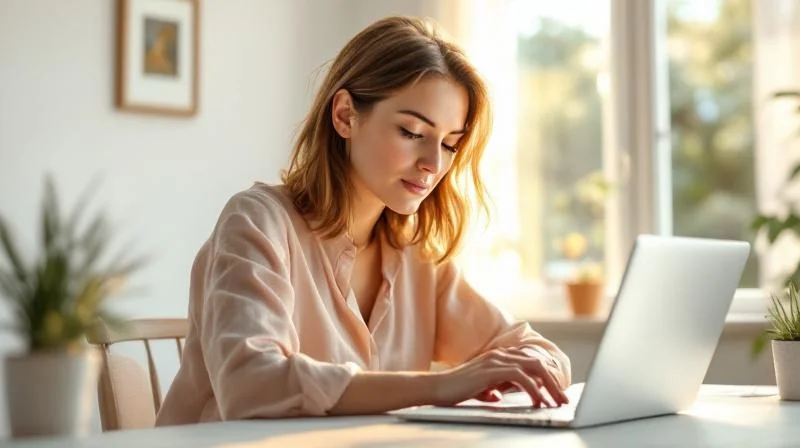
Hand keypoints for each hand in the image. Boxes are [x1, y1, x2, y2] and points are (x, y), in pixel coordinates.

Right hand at [432, 347, 568, 407]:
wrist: (436, 387)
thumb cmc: (455, 389)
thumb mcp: (479, 387)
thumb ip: (491, 388)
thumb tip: (499, 396)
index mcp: (498, 356)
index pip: (530, 362)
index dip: (546, 377)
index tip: (556, 392)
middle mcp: (500, 354)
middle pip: (537, 363)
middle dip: (554, 381)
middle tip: (563, 398)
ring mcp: (496, 360)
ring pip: (534, 368)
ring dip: (549, 386)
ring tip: (556, 401)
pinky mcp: (492, 370)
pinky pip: (521, 377)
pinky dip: (534, 389)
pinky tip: (538, 401)